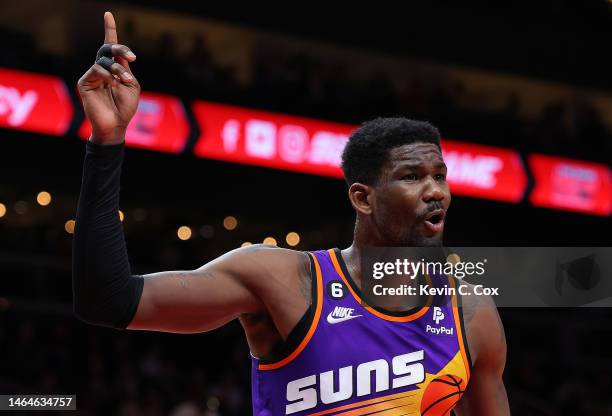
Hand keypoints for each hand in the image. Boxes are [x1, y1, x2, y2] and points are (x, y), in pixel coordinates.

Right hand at [77, 12, 139, 144]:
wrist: (116, 124)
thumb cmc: (125, 107)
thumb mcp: (132, 86)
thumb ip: (125, 70)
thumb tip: (117, 59)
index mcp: (115, 68)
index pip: (111, 46)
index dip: (110, 29)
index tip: (108, 14)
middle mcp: (102, 69)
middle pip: (107, 48)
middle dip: (119, 49)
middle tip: (131, 57)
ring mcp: (92, 75)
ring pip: (104, 61)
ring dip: (117, 71)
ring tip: (124, 82)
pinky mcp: (85, 82)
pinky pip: (95, 70)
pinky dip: (107, 76)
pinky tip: (113, 84)